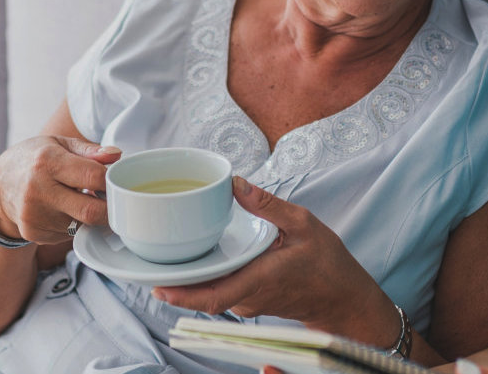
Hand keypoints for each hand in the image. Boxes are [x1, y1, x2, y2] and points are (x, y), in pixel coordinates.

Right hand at [0, 135, 119, 243]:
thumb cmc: (34, 159)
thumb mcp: (59, 144)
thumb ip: (90, 150)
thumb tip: (116, 155)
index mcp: (47, 162)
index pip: (94, 176)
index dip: (111, 180)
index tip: (114, 180)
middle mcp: (37, 190)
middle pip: (91, 211)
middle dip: (108, 208)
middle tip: (110, 199)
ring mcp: (34, 215)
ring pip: (81, 224)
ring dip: (89, 215)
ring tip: (79, 198)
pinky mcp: (33, 233)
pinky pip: (68, 234)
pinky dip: (73, 224)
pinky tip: (63, 210)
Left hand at [154, 177, 399, 344]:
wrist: (343, 298)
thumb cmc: (328, 265)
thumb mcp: (304, 224)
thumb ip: (269, 205)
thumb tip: (236, 184)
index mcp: (259, 279)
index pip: (213, 296)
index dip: (183, 295)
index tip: (158, 286)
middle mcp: (247, 297)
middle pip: (202, 295)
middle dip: (173, 283)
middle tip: (144, 264)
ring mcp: (247, 303)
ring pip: (209, 293)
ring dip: (187, 279)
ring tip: (163, 256)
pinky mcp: (248, 301)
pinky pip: (219, 290)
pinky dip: (203, 278)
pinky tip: (194, 259)